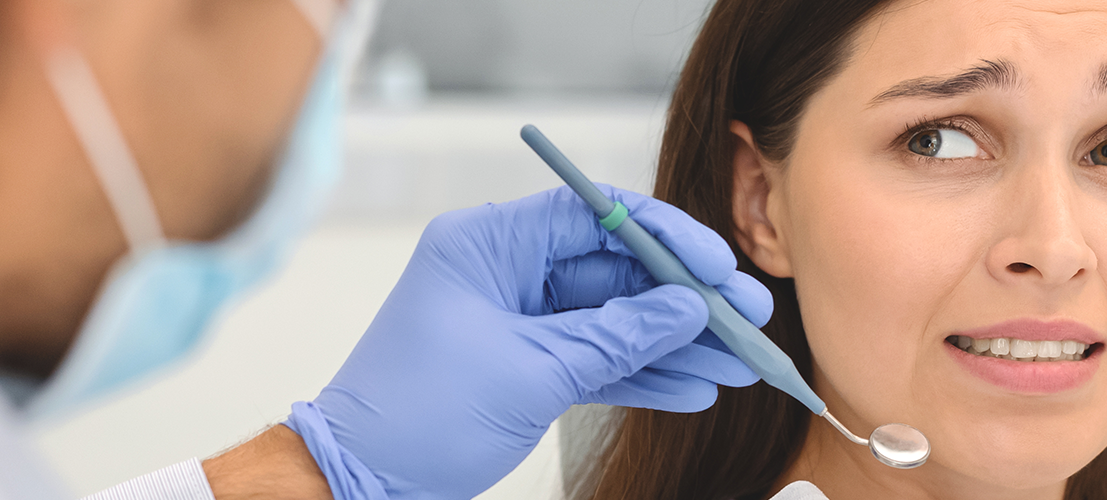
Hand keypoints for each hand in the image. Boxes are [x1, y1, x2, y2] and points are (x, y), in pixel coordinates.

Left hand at [286, 184, 770, 499]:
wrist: (359, 479)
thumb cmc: (417, 414)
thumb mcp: (531, 372)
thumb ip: (617, 337)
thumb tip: (689, 310)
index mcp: (489, 244)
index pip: (594, 214)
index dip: (666, 236)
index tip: (719, 267)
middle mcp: (504, 270)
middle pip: (615, 268)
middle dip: (683, 298)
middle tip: (747, 318)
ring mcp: (516, 319)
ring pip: (613, 319)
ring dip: (674, 343)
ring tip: (738, 364)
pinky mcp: (525, 365)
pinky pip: (596, 359)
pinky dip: (641, 375)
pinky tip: (693, 389)